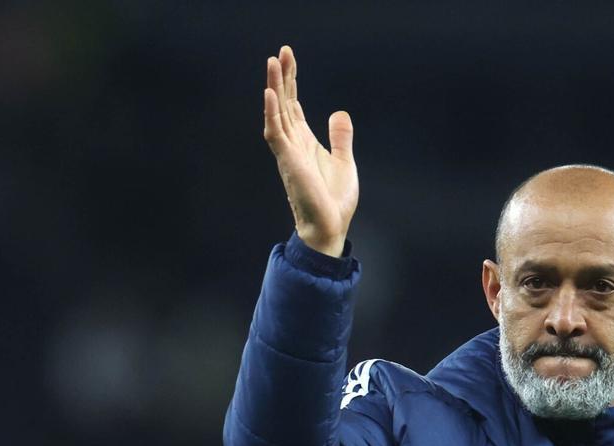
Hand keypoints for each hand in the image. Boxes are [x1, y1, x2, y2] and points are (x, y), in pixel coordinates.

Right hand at [262, 46, 358, 256]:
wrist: (330, 227)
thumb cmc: (334, 200)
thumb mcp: (344, 162)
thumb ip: (340, 137)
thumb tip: (339, 113)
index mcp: (305, 142)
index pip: (293, 105)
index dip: (290, 82)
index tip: (288, 58)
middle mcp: (293, 143)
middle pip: (283, 103)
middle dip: (281, 77)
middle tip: (280, 52)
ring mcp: (288, 151)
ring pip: (276, 113)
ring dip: (273, 88)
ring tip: (272, 63)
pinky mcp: (288, 162)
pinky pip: (275, 133)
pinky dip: (271, 114)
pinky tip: (269, 95)